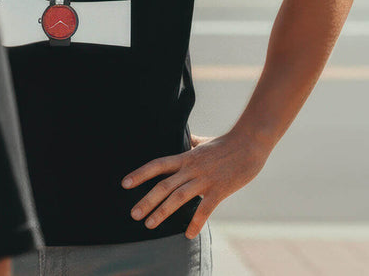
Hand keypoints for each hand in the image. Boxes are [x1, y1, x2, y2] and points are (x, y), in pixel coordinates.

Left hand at [121, 131, 267, 237]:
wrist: (249, 143)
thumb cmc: (226, 143)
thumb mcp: (204, 142)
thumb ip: (192, 143)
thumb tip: (186, 140)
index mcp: (186, 157)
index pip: (157, 165)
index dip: (140, 174)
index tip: (125, 184)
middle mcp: (191, 168)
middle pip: (163, 185)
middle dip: (146, 200)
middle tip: (133, 214)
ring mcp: (204, 179)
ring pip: (178, 197)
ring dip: (163, 212)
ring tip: (149, 225)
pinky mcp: (219, 189)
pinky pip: (205, 208)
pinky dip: (195, 222)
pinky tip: (188, 235)